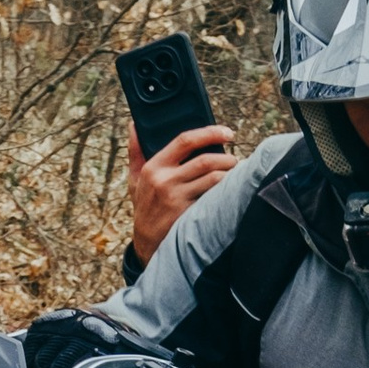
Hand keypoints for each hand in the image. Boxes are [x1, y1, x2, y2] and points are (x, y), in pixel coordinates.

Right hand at [128, 123, 235, 263]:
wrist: (147, 242)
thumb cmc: (144, 206)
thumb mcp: (135, 178)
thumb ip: (136, 151)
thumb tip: (134, 124)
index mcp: (154, 166)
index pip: (185, 140)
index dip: (210, 132)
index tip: (227, 133)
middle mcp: (165, 180)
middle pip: (205, 160)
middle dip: (226, 157)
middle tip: (234, 159)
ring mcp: (177, 197)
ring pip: (214, 178)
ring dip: (230, 173)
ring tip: (234, 173)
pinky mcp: (188, 213)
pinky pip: (213, 196)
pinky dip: (225, 190)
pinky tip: (229, 190)